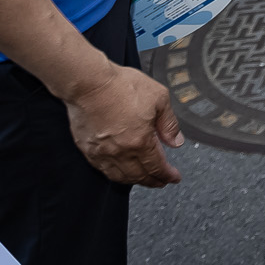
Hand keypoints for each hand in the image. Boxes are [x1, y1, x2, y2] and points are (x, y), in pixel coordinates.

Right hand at [61, 61, 184, 187]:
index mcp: (140, 142)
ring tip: (144, 178)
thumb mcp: (159, 98)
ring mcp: (101, 153)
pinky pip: (103, 169)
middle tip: (162, 181)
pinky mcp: (87, 149)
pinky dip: (115, 174)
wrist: (88, 83)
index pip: (157, 167)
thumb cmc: (121, 86)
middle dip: (153, 181)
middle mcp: (120, 152)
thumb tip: (176, 142)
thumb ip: (169, 123)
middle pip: (139, 176)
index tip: (174, 178)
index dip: (167, 175)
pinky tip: (120, 170)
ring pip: (120, 176)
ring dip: (135, 180)